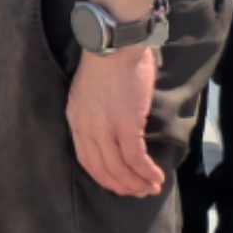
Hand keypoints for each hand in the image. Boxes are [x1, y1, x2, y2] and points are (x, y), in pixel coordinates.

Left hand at [66, 44, 161, 197]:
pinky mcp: (126, 124)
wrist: (114, 40)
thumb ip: (95, 112)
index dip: (103, 177)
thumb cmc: (106, 58)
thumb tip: (113, 130)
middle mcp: (86, 128)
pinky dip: (146, 172)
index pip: (86, 160)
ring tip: (150, 189)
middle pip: (102, 170)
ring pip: (119, 168)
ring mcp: (105, 128)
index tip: (117, 184)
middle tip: (136, 192)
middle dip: (121, 186)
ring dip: (136, 183)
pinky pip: (135, 158)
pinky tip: (156, 178)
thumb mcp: (88, 90)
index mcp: (76, 119)